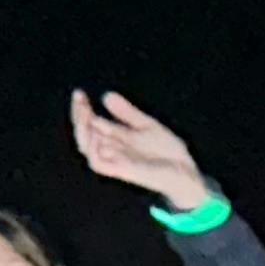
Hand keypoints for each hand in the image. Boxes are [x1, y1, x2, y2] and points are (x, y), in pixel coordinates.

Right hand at [68, 90, 214, 212]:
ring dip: (82, 132)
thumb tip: (106, 95)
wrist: (185, 172)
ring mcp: (116, 160)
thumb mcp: (146, 125)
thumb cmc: (166, 153)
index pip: (90, 123)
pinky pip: (100, 164)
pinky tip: (97, 135)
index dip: (82, 109)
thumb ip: (127, 113)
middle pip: (84, 134)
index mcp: (115, 138)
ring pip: (87, 149)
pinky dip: (95, 151)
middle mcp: (112, 149)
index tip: (79, 93)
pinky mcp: (123, 171)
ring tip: (85, 113)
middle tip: (79, 98)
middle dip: (79, 116)